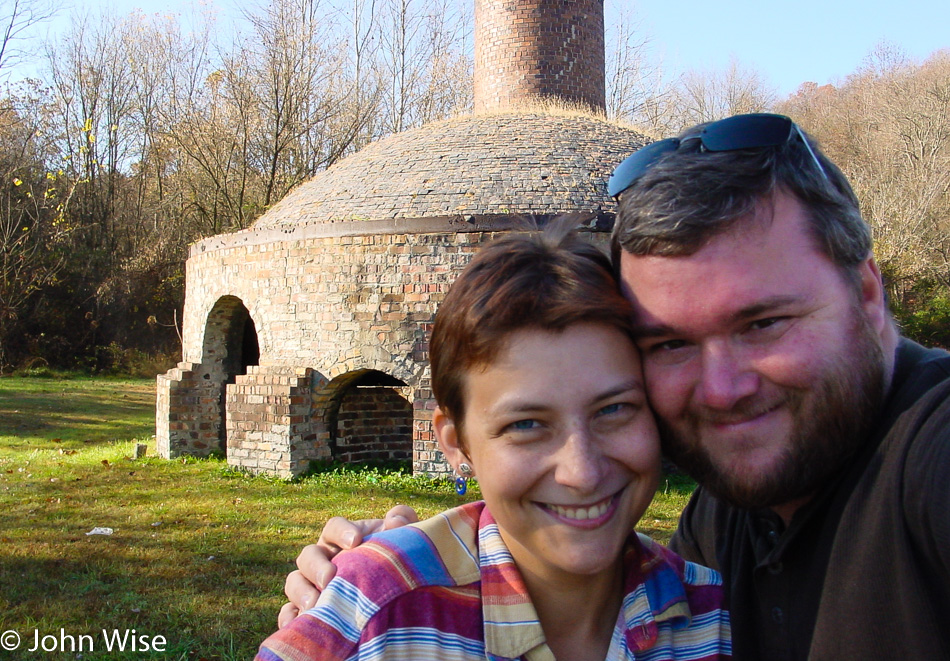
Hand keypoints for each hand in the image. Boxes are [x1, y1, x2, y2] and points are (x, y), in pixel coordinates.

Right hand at [278, 505, 418, 627]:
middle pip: (308, 555)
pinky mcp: (308, 610)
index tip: (355, 541)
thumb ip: (404, 520)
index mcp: (342, 538)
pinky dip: (290, 617)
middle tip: (330, 578)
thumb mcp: (405, 539)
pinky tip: (300, 622)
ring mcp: (312, 584)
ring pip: (294, 582)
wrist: (397, 594)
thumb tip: (394, 521)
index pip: (333, 526)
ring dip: (301, 592)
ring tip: (316, 604)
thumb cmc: (396, 561)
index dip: (341, 531)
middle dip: (317, 565)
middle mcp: (323, 559)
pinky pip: (289, 613)